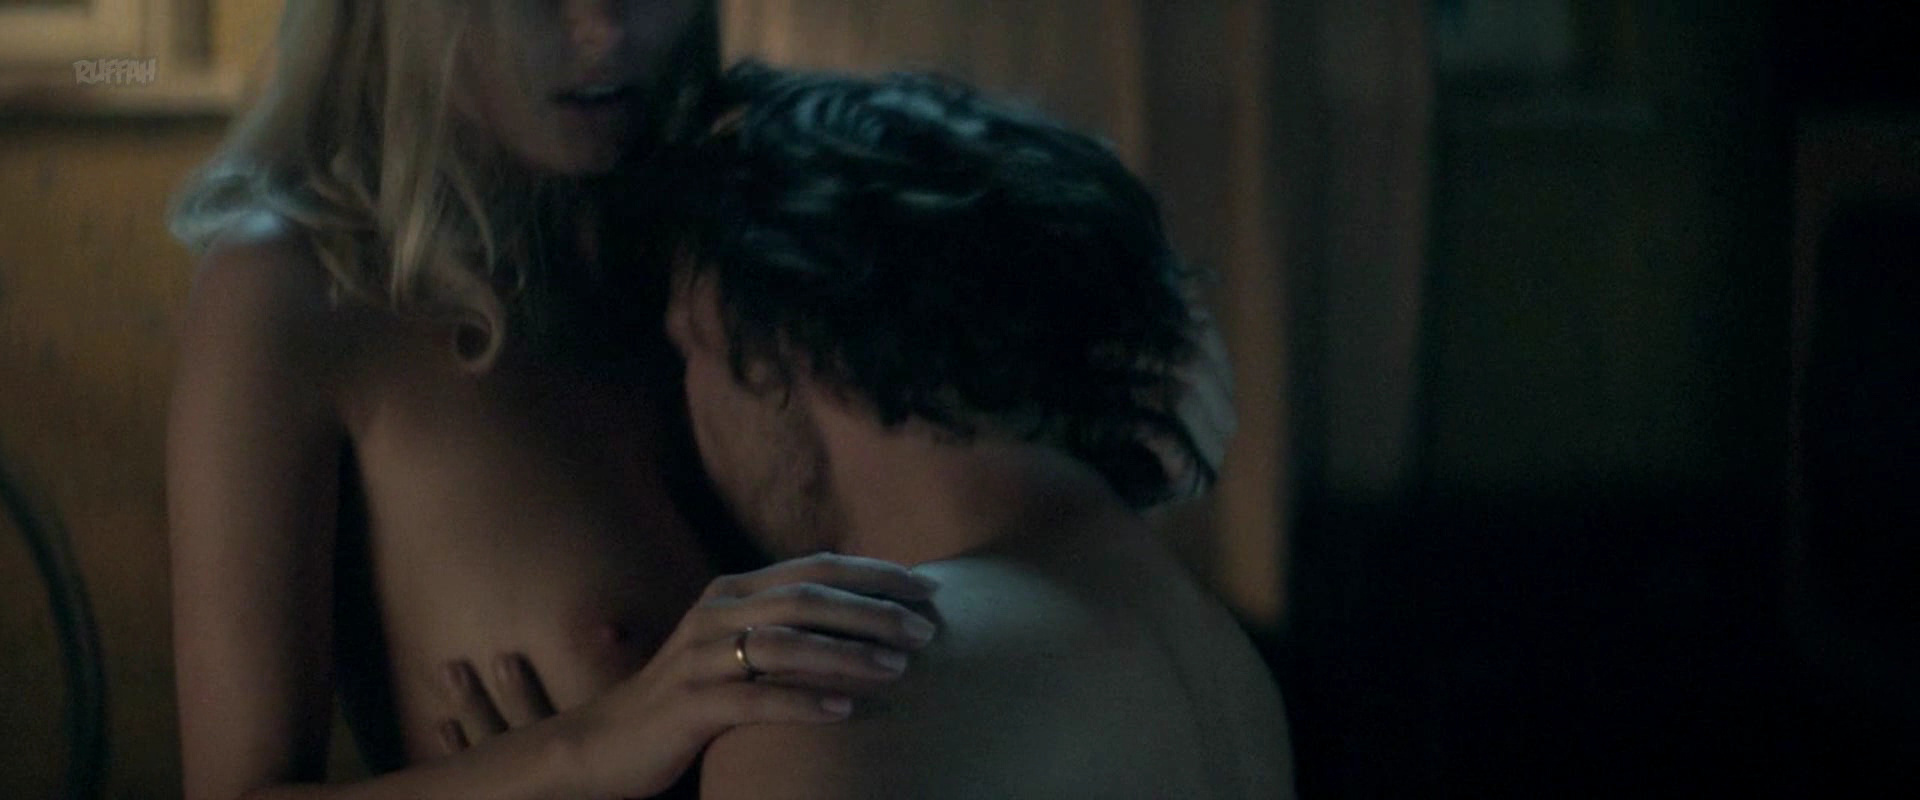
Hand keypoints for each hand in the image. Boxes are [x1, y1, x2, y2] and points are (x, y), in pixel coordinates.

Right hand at [436, 553, 940, 798]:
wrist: (606, 742)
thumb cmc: (687, 697)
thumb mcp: (734, 649)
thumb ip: (783, 626)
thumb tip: (861, 616)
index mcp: (732, 591)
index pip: (815, 569)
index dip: (876, 574)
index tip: (930, 588)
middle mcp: (716, 612)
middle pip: (807, 599)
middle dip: (873, 611)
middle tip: (926, 630)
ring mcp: (700, 657)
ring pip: (786, 645)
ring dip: (849, 654)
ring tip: (900, 668)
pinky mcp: (689, 705)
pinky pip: (755, 700)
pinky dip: (803, 702)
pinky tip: (845, 711)